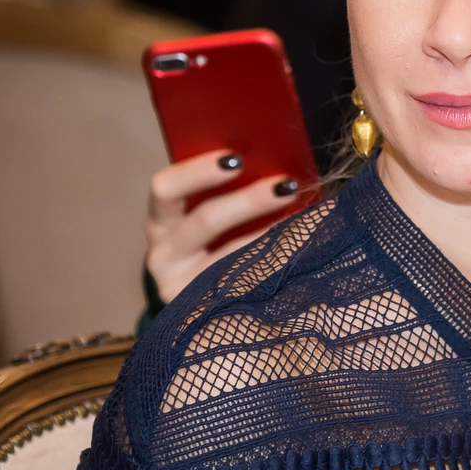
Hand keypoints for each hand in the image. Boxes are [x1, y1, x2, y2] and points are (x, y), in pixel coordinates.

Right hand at [144, 150, 299, 303]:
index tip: (237, 157)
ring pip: (231, 257)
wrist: (204, 304)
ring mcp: (178, 287)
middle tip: (287, 185)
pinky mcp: (201, 312)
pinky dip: (278, 265)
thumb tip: (275, 163)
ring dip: (274, 235)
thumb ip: (231, 188)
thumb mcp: (210, 214)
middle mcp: (163, 253)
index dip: (200, 170)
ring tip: (309, 220)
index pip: (166, 188)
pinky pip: (245, 286)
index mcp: (161, 218)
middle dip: (250, 201)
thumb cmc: (215, 240)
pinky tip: (306, 254)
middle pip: (204, 221)